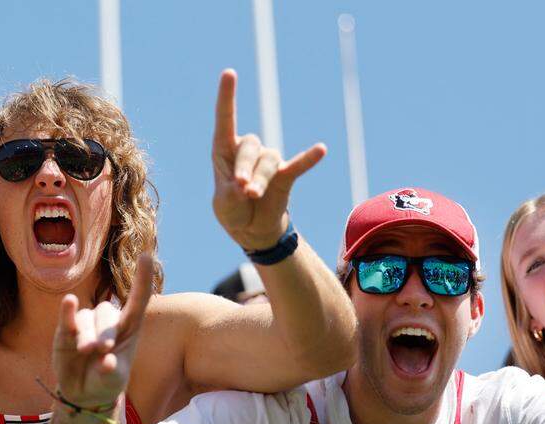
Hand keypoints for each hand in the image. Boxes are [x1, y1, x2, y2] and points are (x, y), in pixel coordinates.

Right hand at [53, 254, 152, 407]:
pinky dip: (67, 312)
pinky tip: (68, 303)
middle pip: (107, 313)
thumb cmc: (106, 381)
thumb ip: (112, 373)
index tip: (146, 256)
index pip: (138, 300)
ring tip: (85, 351)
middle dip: (105, 330)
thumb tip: (106, 362)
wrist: (83, 393)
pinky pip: (67, 318)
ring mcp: (86, 324)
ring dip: (87, 334)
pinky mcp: (66, 331)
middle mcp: (107, 322)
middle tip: (102, 349)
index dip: (142, 279)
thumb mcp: (114, 382)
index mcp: (129, 328)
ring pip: (87, 318)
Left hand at [211, 69, 325, 250]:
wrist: (252, 229)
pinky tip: (321, 150)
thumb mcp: (223, 205)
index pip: (225, 118)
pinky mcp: (285, 174)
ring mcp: (268, 161)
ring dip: (261, 179)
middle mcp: (247, 150)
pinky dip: (308, 159)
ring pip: (268, 161)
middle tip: (242, 189)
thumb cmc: (232, 211)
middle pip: (249, 147)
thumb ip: (230, 195)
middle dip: (244, 168)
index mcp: (223, 150)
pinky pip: (298, 164)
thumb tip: (245, 186)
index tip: (229, 73)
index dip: (227, 96)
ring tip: (253, 195)